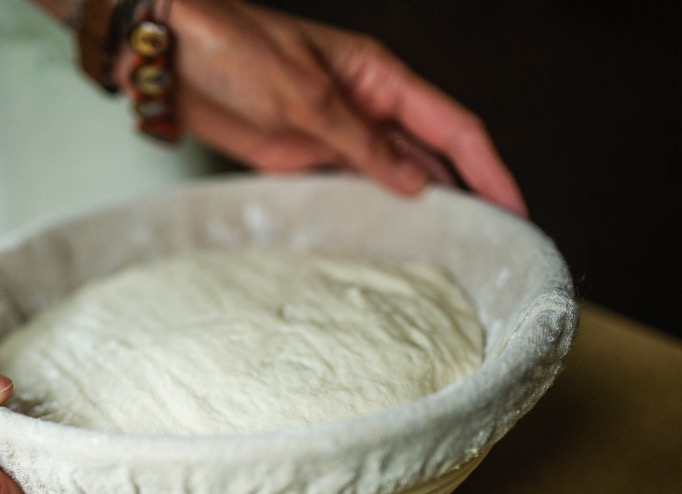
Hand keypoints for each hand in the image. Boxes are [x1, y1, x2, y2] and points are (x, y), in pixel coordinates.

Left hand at [155, 0, 526, 215]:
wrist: (167, 57)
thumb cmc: (232, 49)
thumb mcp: (303, 94)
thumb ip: (359, 140)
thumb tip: (413, 182)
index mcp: (377, 76)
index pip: (453, 126)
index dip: (489, 168)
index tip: (514, 208)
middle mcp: (364, 105)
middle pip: (432, 156)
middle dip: (465, 197)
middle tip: (489, 246)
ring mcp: (332, 134)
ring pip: (392, 178)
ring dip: (417, 213)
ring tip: (444, 255)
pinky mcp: (298, 159)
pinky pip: (345, 191)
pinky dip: (365, 216)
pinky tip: (380, 243)